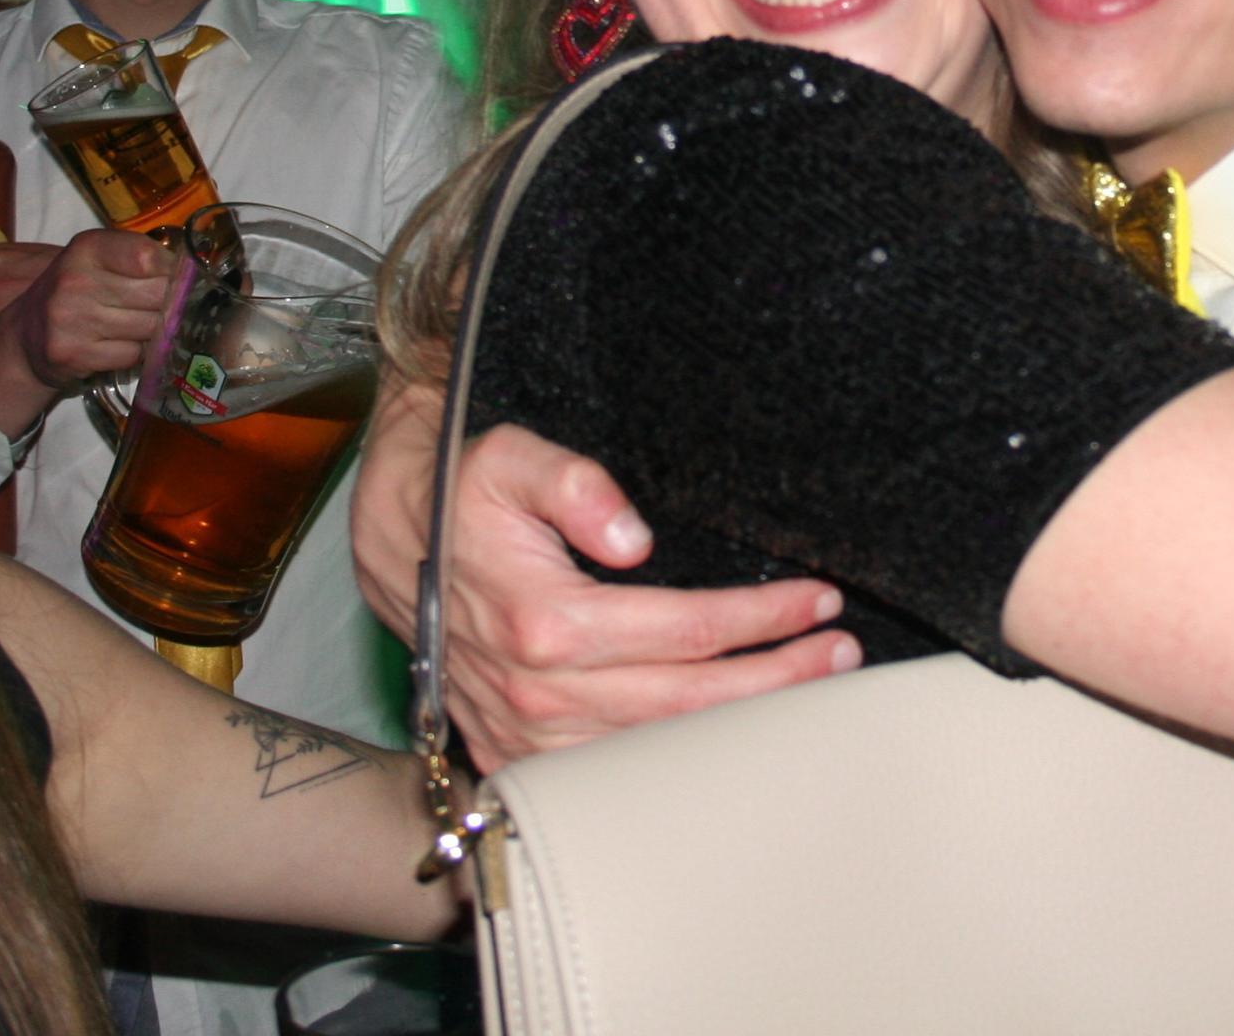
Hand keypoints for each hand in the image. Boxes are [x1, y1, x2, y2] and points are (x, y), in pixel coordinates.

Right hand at [0, 230, 174, 438]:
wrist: (24, 339)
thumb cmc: (73, 293)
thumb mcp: (97, 260)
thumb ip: (138, 257)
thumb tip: (193, 272)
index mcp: (87, 248)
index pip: (149, 257)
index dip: (172, 271)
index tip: (175, 279)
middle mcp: (76, 280)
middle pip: (157, 294)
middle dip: (168, 304)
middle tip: (159, 308)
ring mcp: (73, 319)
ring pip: (150, 326)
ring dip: (152, 330)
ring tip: (136, 326)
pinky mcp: (75, 353)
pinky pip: (133, 354)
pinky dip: (134, 352)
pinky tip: (118, 345)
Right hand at [353, 403, 854, 767]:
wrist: (392, 540)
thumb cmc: (461, 493)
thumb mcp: (509, 458)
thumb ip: (574, 482)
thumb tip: (632, 534)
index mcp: (545, 622)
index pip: (687, 631)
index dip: (762, 617)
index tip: (818, 601)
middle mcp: (537, 692)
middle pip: (690, 701)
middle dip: (778, 680)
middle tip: (840, 657)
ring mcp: (526, 733)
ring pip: (659, 749)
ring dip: (740, 726)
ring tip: (808, 695)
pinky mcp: (517, 752)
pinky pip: (615, 775)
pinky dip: (679, 762)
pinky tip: (728, 740)